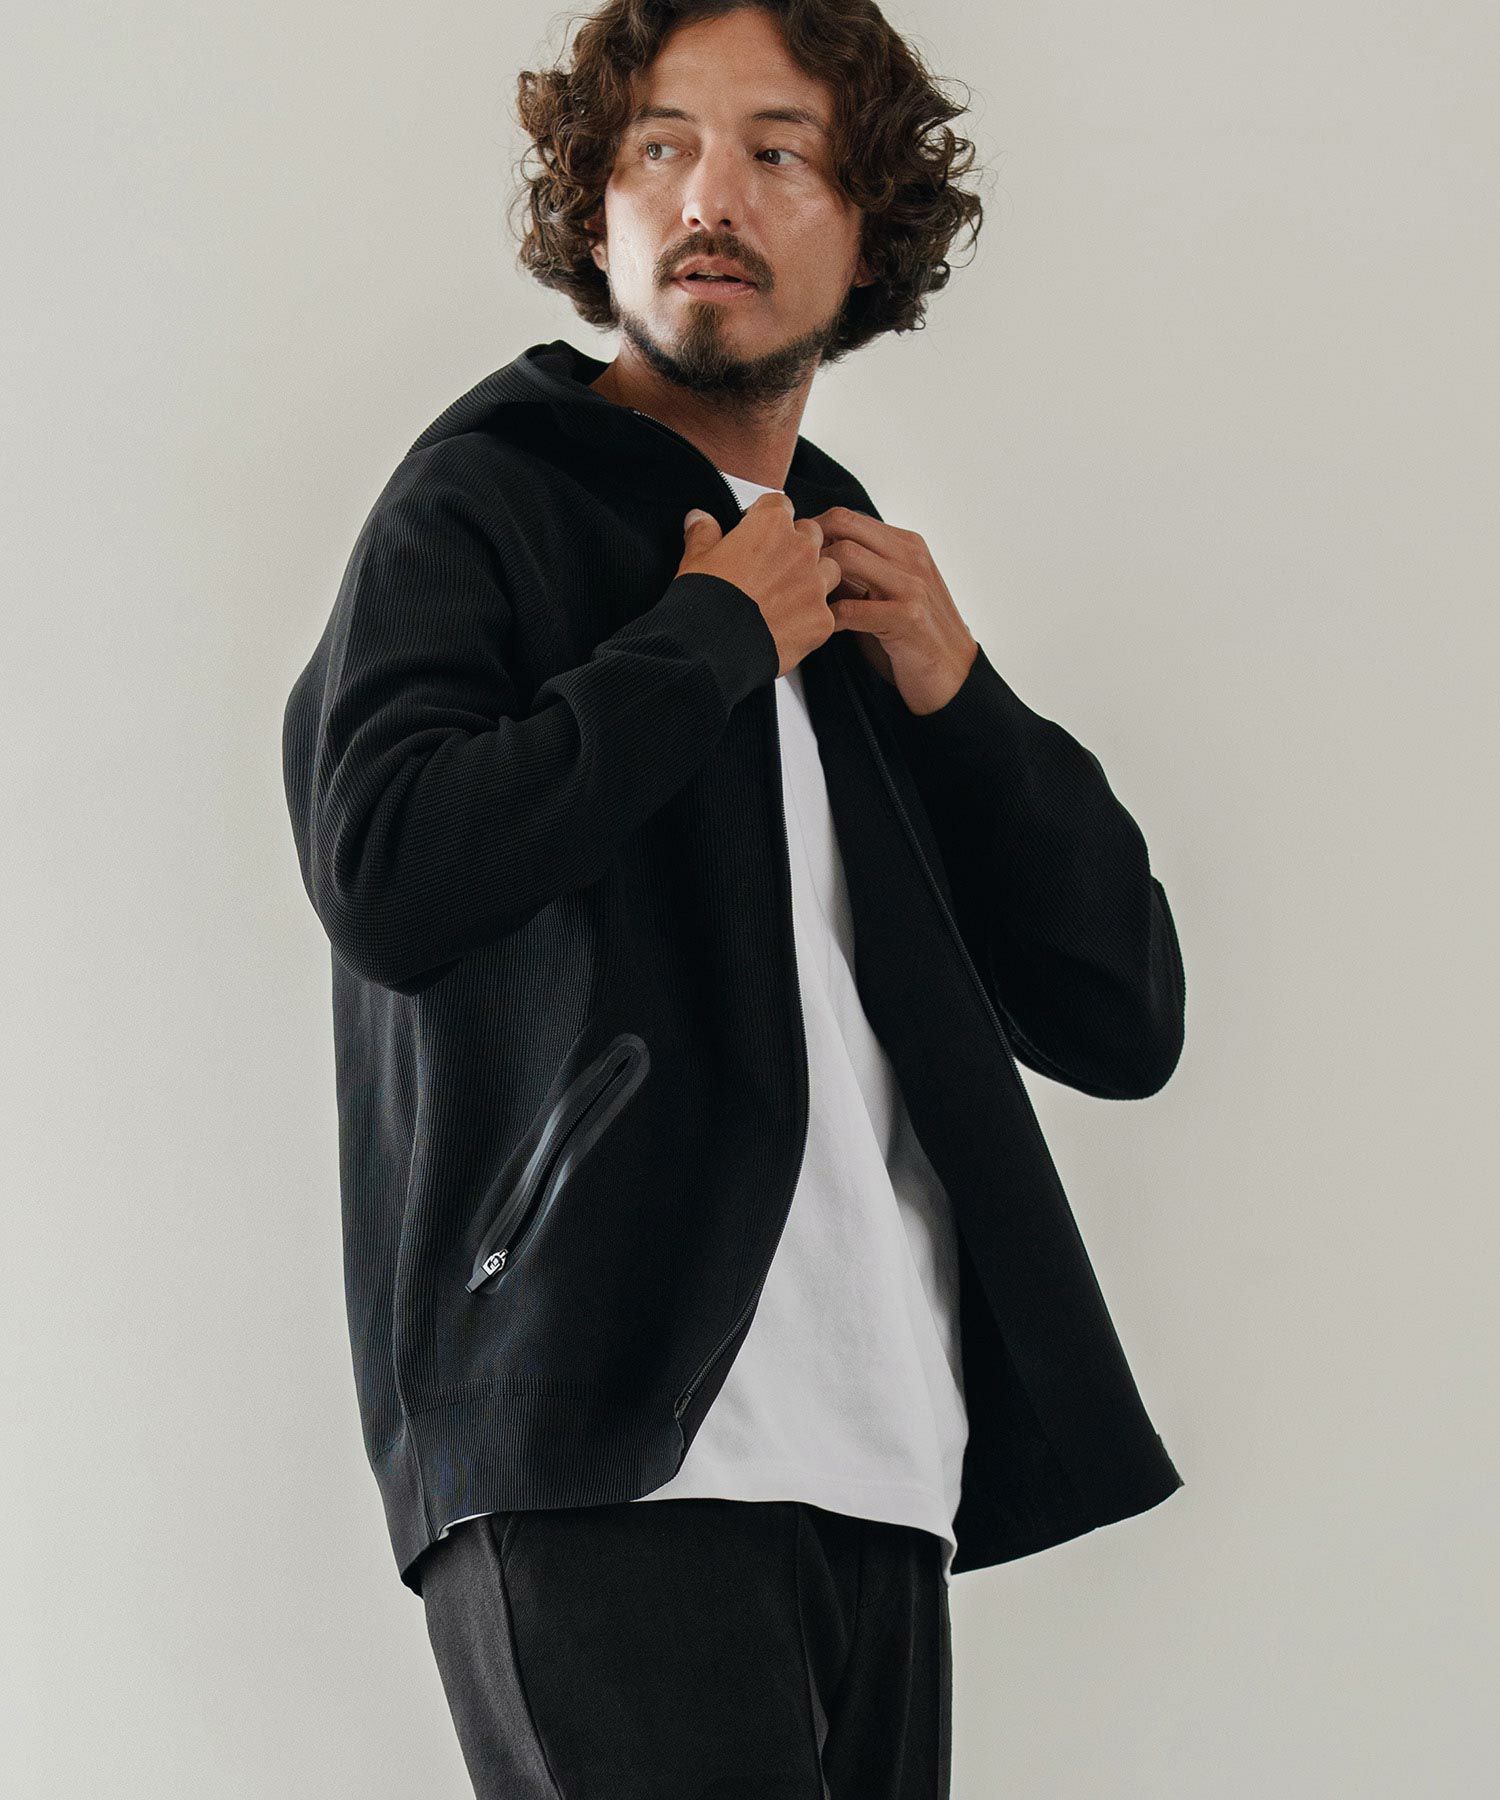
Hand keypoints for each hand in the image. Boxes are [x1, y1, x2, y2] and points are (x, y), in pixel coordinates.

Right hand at [679, 496, 841, 677]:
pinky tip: (791, 626)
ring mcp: (815, 584)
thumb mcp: (695, 558)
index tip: (757, 532)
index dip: (766, 518)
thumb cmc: (705, 600)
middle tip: (773, 567)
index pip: (780, 505)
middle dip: (796, 545)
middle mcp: (800, 549)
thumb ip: (703, 532)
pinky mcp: (822, 619)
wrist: (714, 647)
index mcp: (770, 525)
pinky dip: (812, 617)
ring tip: (789, 595)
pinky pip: (826, 611)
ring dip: (814, 577)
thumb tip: (699, 518)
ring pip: (830, 569)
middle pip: (811, 534)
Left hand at [805, 506, 978, 714]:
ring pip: (847, 557)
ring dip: (818, 576)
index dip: (814, 531)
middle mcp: (911, 557)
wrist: (955, 675)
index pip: (848, 517)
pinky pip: (852, 608)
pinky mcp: (908, 618)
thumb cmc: (916, 636)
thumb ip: (862, 573)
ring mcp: (912, 586)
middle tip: (792, 572)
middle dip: (810, 546)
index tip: (794, 554)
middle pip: (844, 525)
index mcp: (907, 545)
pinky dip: (829, 618)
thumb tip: (817, 562)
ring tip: (807, 599)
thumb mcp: (891, 592)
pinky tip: (824, 628)